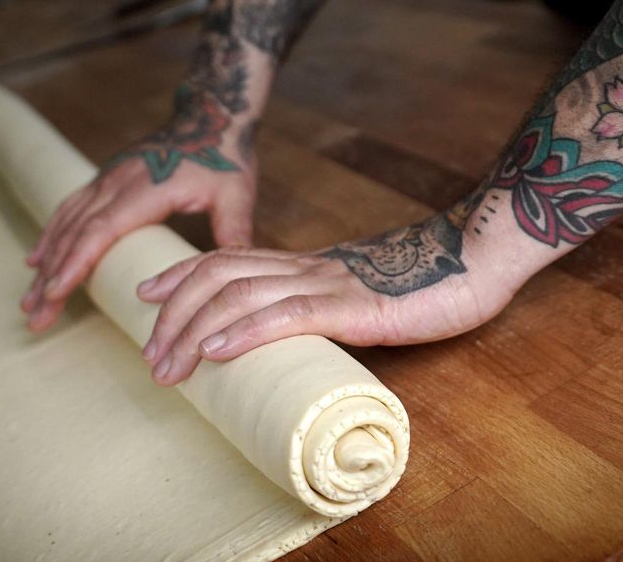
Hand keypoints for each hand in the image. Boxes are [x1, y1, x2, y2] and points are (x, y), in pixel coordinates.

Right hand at [22, 103, 256, 330]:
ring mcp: (107, 179)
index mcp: (145, 190)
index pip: (100, 231)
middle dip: (50, 277)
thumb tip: (238, 269)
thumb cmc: (225, 156)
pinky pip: (70, 209)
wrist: (211, 115)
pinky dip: (51, 235)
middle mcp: (117, 183)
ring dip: (45, 262)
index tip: (53, 293)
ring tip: (28, 301)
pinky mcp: (105, 179)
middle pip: (74, 234)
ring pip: (66, 223)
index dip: (74, 263)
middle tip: (34, 316)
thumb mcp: (237, 193)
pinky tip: (37, 259)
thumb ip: (235, 230)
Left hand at [136, 214, 513, 385]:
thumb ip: (327, 307)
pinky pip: (289, 315)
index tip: (147, 296)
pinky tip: (218, 351)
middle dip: (174, 312)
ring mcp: (329, 283)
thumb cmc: (427, 281)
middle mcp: (307, 268)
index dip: (182, 275)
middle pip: (219, 275)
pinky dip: (246, 332)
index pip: (229, 259)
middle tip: (149, 352)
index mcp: (307, 264)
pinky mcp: (354, 307)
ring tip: (168, 364)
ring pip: (242, 294)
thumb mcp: (361, 295)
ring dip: (195, 330)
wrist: (476, 257)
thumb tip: (298, 337)